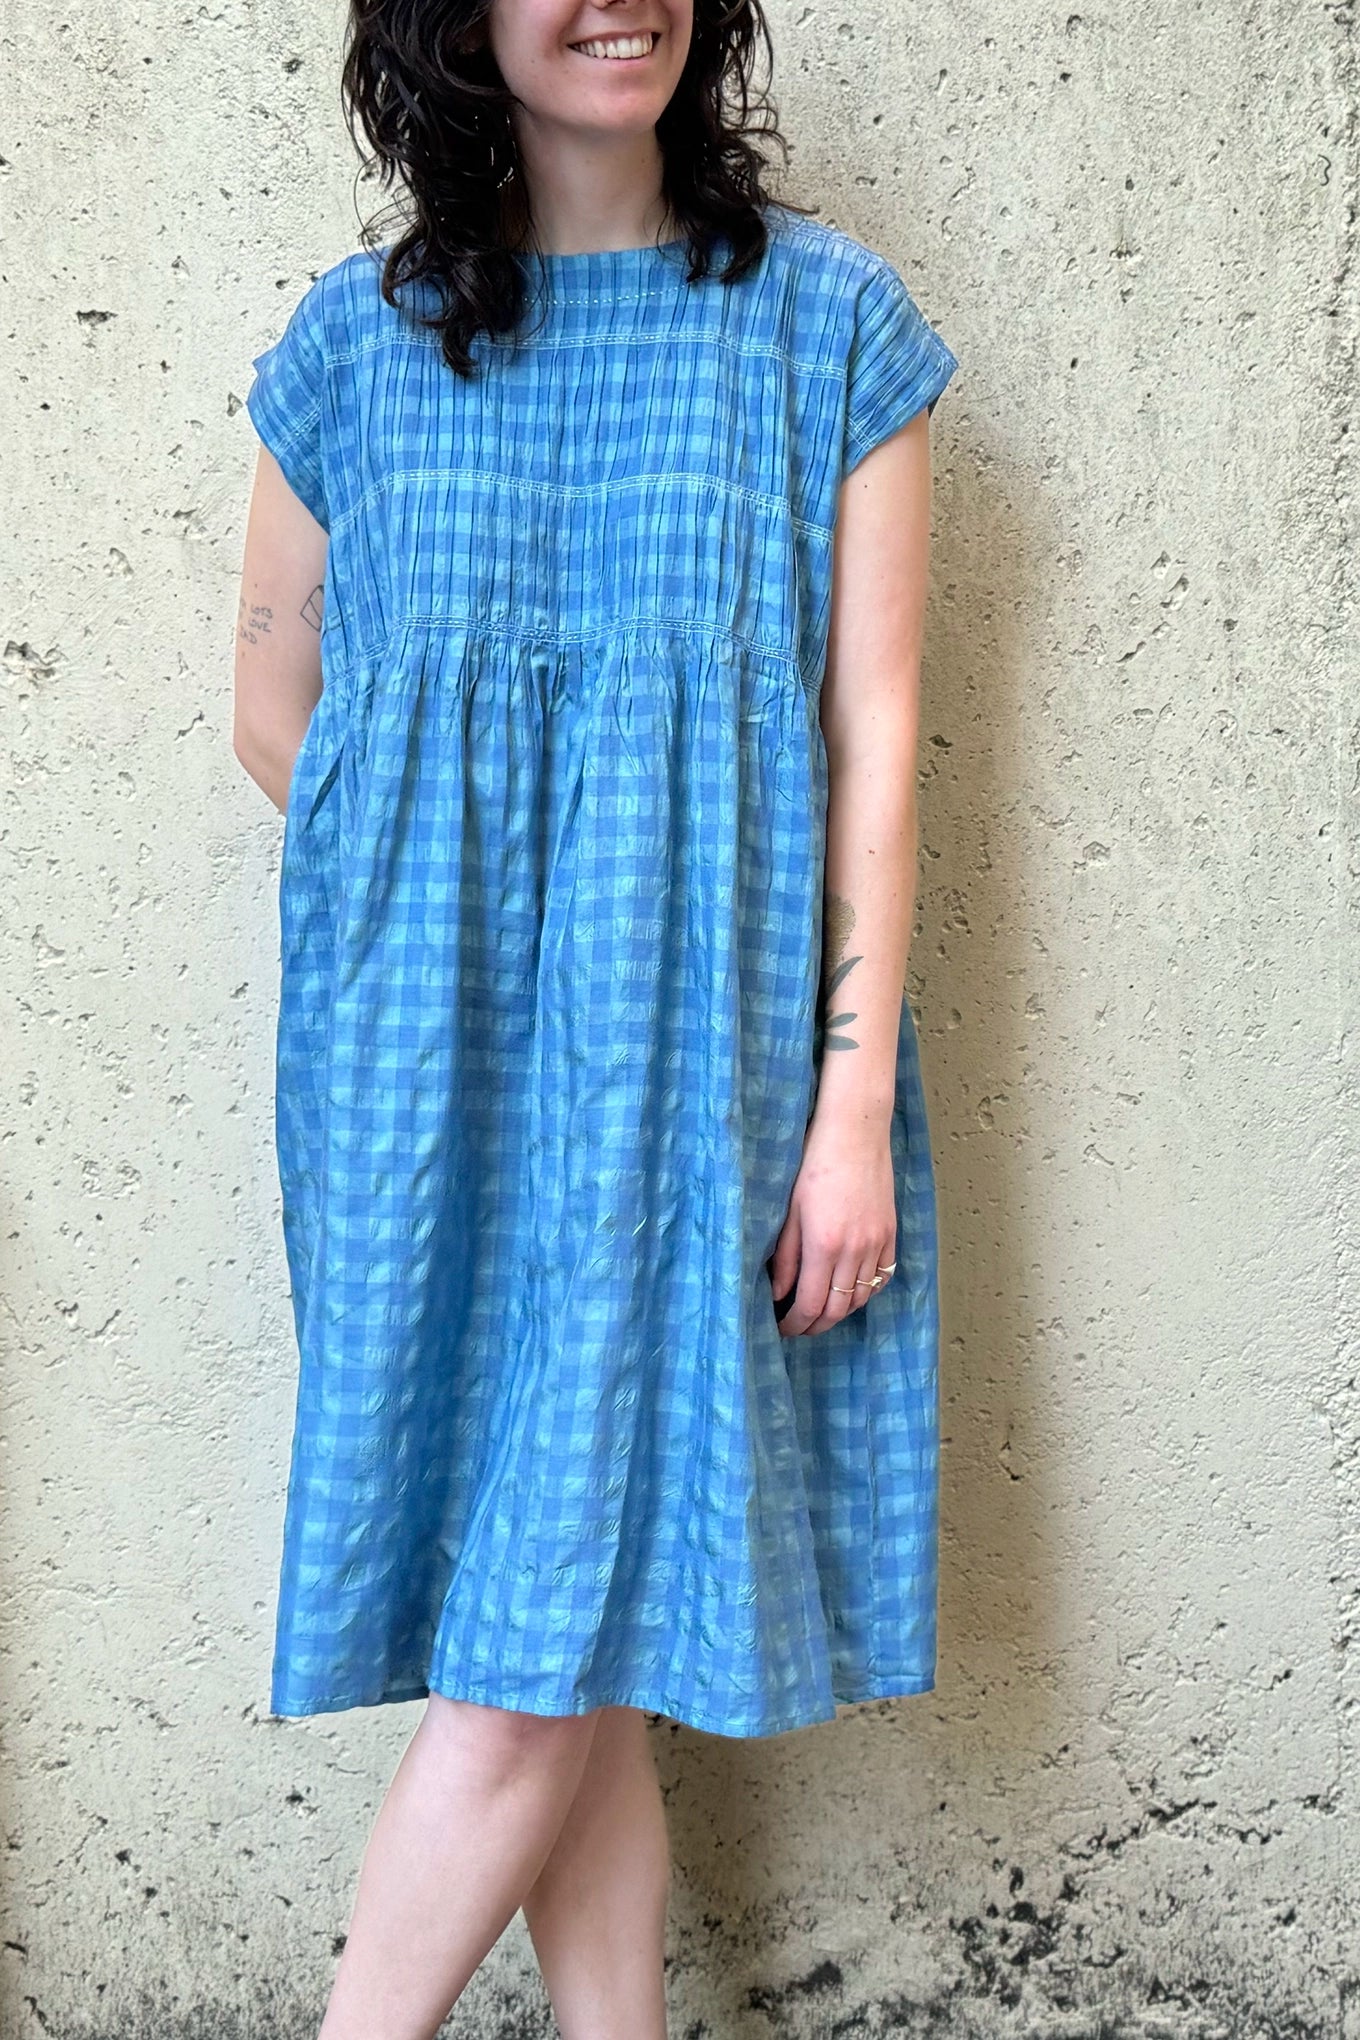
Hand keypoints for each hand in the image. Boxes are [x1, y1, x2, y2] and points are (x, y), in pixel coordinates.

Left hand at [766, 1112, 896, 1336]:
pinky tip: (851, 1290)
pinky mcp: (891, 1233)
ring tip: (821, 1310)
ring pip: (862, 1298)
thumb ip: (784, 1257)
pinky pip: (883, 1277)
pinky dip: (866, 1292)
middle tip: (799, 1328)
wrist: (854, 1133)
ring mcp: (877, 1243)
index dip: (795, 1324)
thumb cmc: (813, 1164)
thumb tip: (778, 1294)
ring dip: (841, 1312)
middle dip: (816, 1326)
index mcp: (824, 1246)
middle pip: (839, 1310)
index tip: (782, 1329)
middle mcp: (855, 1251)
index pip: (811, 1304)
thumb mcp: (789, 1211)